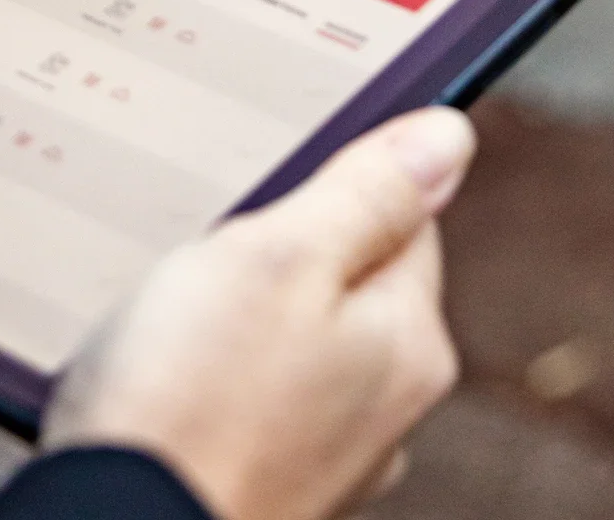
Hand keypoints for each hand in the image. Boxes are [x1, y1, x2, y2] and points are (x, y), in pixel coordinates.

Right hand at [41, 107, 475, 519]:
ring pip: (291, 332)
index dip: (332, 178)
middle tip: (209, 246)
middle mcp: (386, 406)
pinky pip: (252, 389)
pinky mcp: (269, 478)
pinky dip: (214, 369)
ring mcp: (328, 453)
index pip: (405, 214)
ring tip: (175, 312)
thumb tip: (448, 136)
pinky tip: (165, 368)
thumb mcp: (278, 258)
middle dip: (278, 248)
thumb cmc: (190, 401)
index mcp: (408, 342)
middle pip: (344, 274)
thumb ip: (368, 194)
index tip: (270, 176)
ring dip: (238, 310)